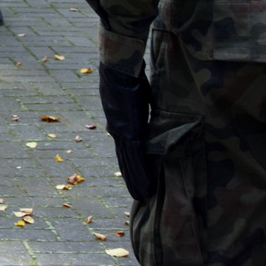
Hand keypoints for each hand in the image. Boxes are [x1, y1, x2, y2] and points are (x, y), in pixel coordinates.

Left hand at [98, 65, 155, 201]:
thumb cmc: (129, 78)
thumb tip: (147, 110)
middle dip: (132, 177)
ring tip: (142, 195)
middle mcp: (118, 132)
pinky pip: (135, 158)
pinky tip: (144, 184)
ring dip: (137, 180)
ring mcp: (122, 133)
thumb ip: (139, 109)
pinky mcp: (130, 133)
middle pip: (125, 160)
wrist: (118, 70)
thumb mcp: (135, 98)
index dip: (130, 164)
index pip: (125, 149)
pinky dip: (140, 172)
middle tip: (139, 194)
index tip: (134, 176)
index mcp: (118, 124)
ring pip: (130, 163)